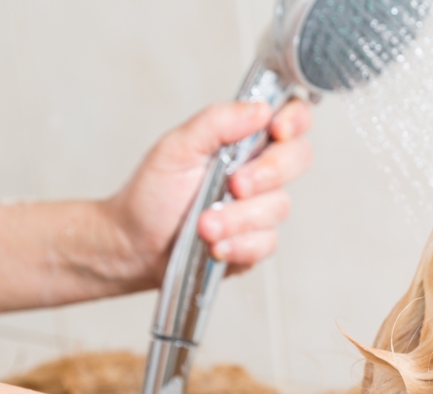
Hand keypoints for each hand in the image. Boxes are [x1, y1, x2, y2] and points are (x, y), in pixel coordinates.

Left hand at [101, 99, 313, 284]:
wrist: (134, 243)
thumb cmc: (153, 193)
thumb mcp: (176, 147)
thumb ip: (217, 122)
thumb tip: (259, 109)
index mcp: (244, 139)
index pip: (291, 118)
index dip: (295, 119)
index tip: (276, 130)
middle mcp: (259, 170)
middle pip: (298, 158)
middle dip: (268, 173)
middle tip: (235, 184)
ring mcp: (260, 208)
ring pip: (279, 206)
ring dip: (238, 218)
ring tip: (204, 225)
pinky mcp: (256, 243)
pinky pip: (266, 242)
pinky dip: (239, 245)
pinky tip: (214, 245)